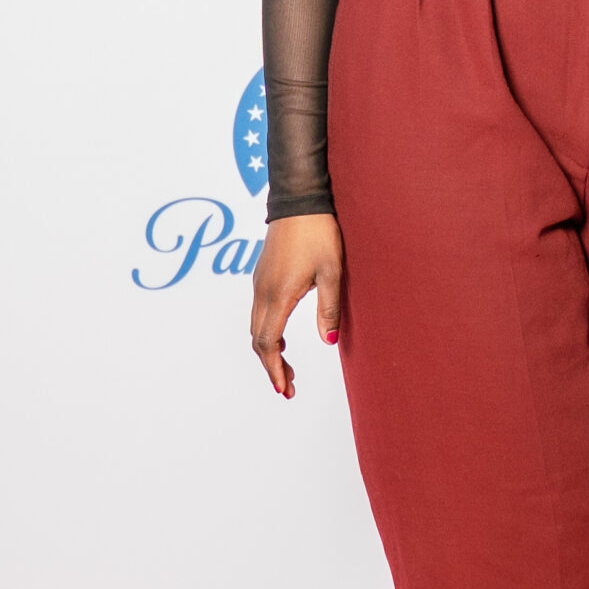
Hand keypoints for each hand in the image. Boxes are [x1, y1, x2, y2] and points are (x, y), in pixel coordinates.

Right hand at [250, 213, 344, 398]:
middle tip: (289, 387)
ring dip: (269, 350)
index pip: (268, 343)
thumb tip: (330, 343)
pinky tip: (283, 337)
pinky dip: (267, 332)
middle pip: (258, 340)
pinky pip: (258, 312)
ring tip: (288, 368)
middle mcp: (262, 291)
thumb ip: (330, 309)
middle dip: (271, 366)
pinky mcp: (261, 274)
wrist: (299, 198)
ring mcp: (259, 282)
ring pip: (256, 326)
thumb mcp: (332, 271)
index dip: (275, 369)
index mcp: (278, 294)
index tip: (285, 389)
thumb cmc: (320, 232)